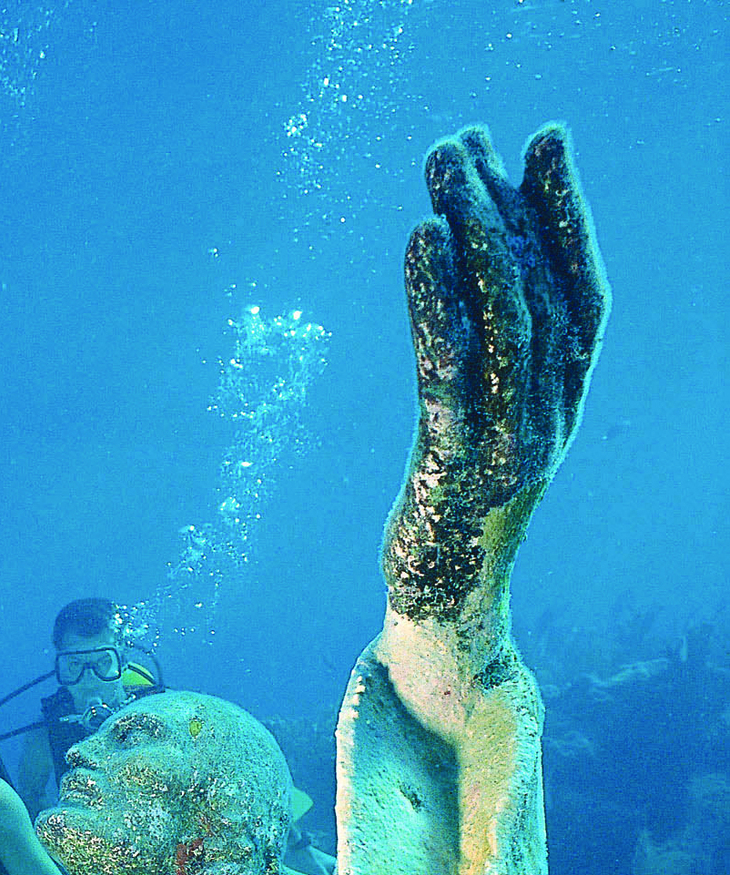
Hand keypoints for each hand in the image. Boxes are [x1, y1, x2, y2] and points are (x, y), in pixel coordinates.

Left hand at [382, 124, 609, 619]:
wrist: (442, 607)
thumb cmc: (454, 507)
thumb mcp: (485, 426)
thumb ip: (491, 355)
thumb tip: (474, 259)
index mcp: (563, 408)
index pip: (582, 295)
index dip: (568, 215)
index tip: (545, 139)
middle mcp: (547, 421)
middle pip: (539, 292)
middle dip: (504, 205)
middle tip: (464, 139)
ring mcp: (505, 445)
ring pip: (504, 318)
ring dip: (473, 232)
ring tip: (443, 166)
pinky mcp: (451, 467)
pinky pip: (448, 369)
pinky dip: (434, 298)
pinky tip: (418, 239)